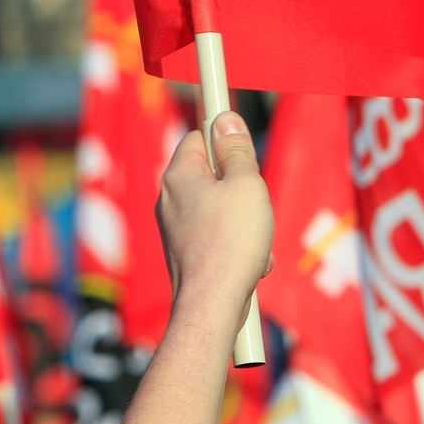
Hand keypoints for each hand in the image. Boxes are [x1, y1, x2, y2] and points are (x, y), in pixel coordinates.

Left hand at [126, 111, 274, 423]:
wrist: (212, 304)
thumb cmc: (231, 241)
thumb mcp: (246, 183)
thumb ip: (237, 149)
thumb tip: (225, 119)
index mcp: (179, 174)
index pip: (200, 135)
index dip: (225, 140)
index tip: (245, 151)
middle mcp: (170, 198)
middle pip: (213, 174)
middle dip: (241, 189)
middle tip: (253, 204)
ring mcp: (174, 228)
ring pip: (219, 209)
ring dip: (244, 222)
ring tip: (253, 240)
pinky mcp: (184, 253)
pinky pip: (217, 237)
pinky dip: (236, 246)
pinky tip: (248, 263)